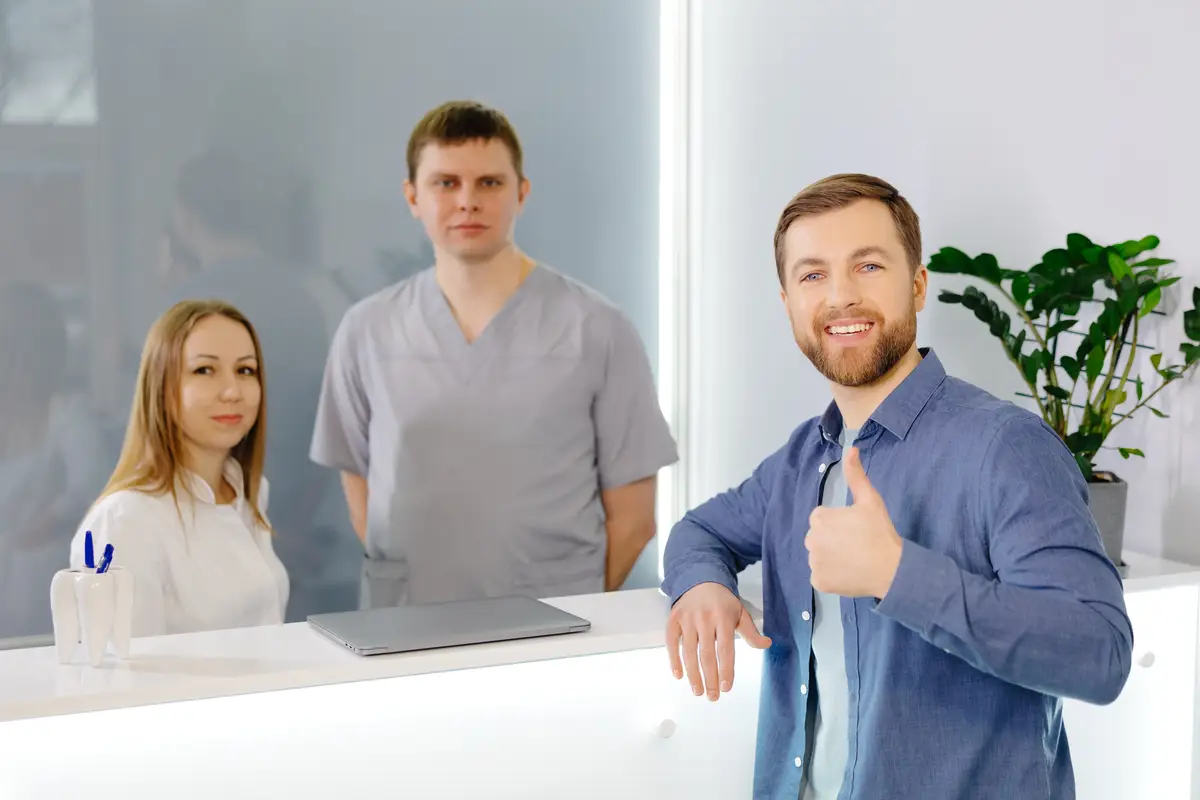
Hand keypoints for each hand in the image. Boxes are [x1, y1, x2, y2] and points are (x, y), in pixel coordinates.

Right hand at [665, 582, 771, 700]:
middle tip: (712, 697)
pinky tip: (679, 675)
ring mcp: (687, 618)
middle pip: (706, 654)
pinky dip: (674, 660)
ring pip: (689, 652)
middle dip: (710, 678)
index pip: (725, 649)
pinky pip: (672, 642)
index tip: (726, 687)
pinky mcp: (673, 619)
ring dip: (693, 674)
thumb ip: (751, 632)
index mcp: (723, 617)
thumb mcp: (740, 613)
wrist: (700, 579)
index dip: (726, 669)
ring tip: (698, 691)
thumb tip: (767, 644)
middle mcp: (704, 618)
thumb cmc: (722, 601)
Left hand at [805, 446, 903, 597]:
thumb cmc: (880, 532)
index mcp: (819, 519)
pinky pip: (820, 576)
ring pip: (818, 557)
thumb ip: (856, 475)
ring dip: (830, 558)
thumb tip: (851, 448)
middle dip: (832, 540)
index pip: (822, 519)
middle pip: (817, 537)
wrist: (891, 569)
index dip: (839, 523)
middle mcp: (811, 540)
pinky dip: (831, 576)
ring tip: (853, 559)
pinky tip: (848, 573)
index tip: (856, 529)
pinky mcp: (818, 583)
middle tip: (856, 545)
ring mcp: (813, 563)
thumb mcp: (870, 499)